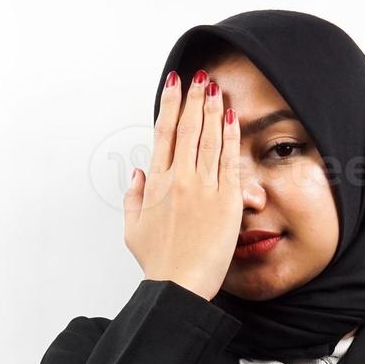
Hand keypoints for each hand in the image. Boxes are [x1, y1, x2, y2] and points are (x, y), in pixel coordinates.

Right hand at [123, 70, 241, 301]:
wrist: (179, 285)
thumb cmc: (158, 263)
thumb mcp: (133, 230)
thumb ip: (134, 197)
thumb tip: (139, 172)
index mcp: (156, 184)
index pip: (163, 134)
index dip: (169, 105)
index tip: (173, 85)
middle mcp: (179, 179)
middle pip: (187, 129)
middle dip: (193, 99)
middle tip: (199, 77)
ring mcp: (203, 188)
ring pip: (209, 138)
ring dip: (212, 109)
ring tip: (215, 88)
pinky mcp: (226, 200)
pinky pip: (229, 160)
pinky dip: (230, 136)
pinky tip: (231, 117)